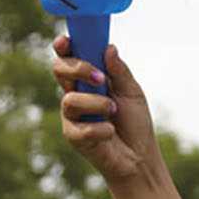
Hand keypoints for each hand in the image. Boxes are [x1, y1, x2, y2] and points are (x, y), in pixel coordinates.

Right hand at [51, 35, 162, 185]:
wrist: (140, 157)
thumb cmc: (135, 123)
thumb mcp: (132, 92)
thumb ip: (120, 71)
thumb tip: (109, 47)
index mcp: (88, 80)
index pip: (69, 57)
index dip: (64, 47)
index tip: (66, 41)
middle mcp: (76, 94)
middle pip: (59, 70)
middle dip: (77, 69)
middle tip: (99, 78)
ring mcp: (72, 115)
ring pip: (70, 100)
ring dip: (97, 104)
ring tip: (114, 112)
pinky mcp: (73, 136)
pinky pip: (80, 127)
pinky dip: (101, 129)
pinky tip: (111, 133)